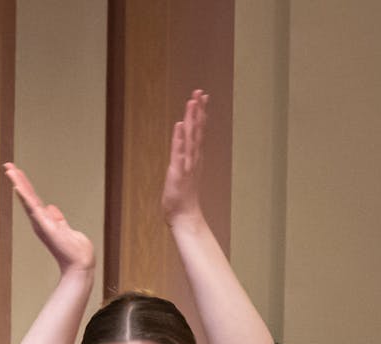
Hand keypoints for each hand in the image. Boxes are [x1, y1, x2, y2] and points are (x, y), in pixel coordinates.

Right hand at [4, 163, 94, 275]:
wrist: (79, 263)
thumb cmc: (75, 250)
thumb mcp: (66, 229)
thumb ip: (58, 219)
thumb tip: (51, 208)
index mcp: (44, 220)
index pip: (32, 199)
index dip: (24, 185)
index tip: (16, 171)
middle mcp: (39, 221)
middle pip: (26, 196)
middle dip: (17, 180)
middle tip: (7, 165)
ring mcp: (41, 223)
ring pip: (27, 199)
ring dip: (18, 184)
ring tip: (10, 170)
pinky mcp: (45, 225)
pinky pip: (33, 208)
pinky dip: (25, 197)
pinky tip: (18, 187)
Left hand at [162, 89, 207, 225]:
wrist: (184, 215)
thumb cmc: (183, 197)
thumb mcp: (185, 174)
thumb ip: (186, 161)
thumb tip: (186, 152)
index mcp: (195, 156)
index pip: (199, 130)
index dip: (201, 112)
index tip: (202, 96)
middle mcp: (193, 157)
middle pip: (197, 129)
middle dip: (198, 109)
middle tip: (199, 91)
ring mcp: (187, 163)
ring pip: (190, 137)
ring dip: (192, 119)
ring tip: (192, 101)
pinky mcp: (178, 171)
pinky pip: (179, 152)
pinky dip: (180, 138)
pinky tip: (180, 125)